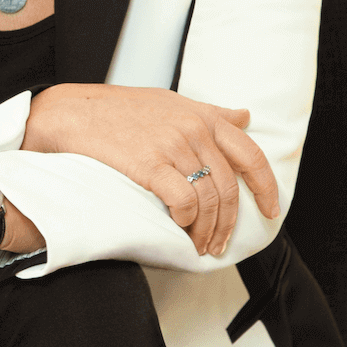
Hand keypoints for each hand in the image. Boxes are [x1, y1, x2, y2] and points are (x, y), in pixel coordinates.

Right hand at [22, 85, 276, 255]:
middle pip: (228, 188)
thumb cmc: (119, 109)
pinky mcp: (150, 165)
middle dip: (228, 223)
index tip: (271, 210)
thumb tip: (244, 115)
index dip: (265, 187)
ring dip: (207, 230)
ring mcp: (172, 147)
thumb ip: (210, 111)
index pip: (250, 154)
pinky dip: (186, 221)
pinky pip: (183, 202)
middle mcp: (194, 130)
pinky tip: (179, 227)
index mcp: (204, 116)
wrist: (75, 112)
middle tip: (220, 244)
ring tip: (200, 245)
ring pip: (208, 200)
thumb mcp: (171, 101)